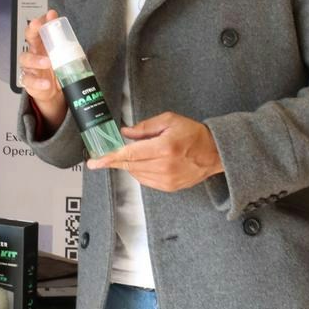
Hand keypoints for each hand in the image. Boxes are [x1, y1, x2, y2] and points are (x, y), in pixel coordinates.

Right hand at [20, 10, 66, 132]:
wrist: (55, 95)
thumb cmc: (59, 73)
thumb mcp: (66, 59)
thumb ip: (68, 48)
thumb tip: (74, 38)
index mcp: (43, 45)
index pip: (40, 29)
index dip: (43, 20)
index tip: (50, 14)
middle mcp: (34, 53)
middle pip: (28, 38)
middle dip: (32, 30)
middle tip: (36, 26)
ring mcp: (29, 67)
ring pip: (25, 59)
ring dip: (36, 59)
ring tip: (48, 62)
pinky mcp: (28, 82)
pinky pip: (29, 80)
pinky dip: (38, 82)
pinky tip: (47, 83)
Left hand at [87, 111, 223, 190]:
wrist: (214, 153)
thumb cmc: (193, 134)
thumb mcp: (169, 121)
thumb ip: (145, 127)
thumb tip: (125, 132)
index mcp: (164, 147)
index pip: (130, 154)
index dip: (110, 158)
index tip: (94, 162)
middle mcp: (165, 166)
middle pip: (130, 165)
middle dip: (116, 160)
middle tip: (104, 156)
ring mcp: (167, 179)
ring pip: (136, 173)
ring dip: (130, 164)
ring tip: (138, 153)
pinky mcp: (169, 187)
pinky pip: (145, 181)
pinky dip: (139, 171)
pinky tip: (145, 162)